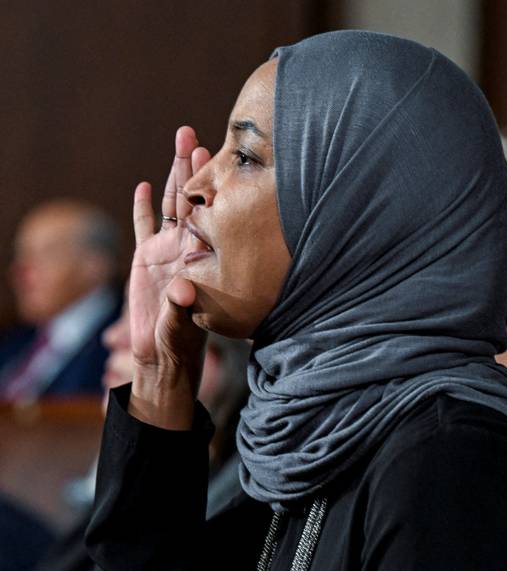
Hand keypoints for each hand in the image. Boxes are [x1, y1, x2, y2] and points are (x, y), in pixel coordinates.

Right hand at [128, 126, 210, 427]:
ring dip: (173, 174)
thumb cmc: (179, 341)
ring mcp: (166, 250)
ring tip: (180, 140)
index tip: (214, 159)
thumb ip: (181, 306)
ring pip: (170, 204)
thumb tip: (182, 289)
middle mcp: (185, 247)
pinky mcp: (146, 259)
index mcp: (198, 258)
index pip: (204, 215)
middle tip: (195, 134)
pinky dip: (145, 207)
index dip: (207, 188)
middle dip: (191, 167)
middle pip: (188, 199)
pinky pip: (145, 227)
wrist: (161, 353)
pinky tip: (146, 185)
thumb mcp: (181, 324)